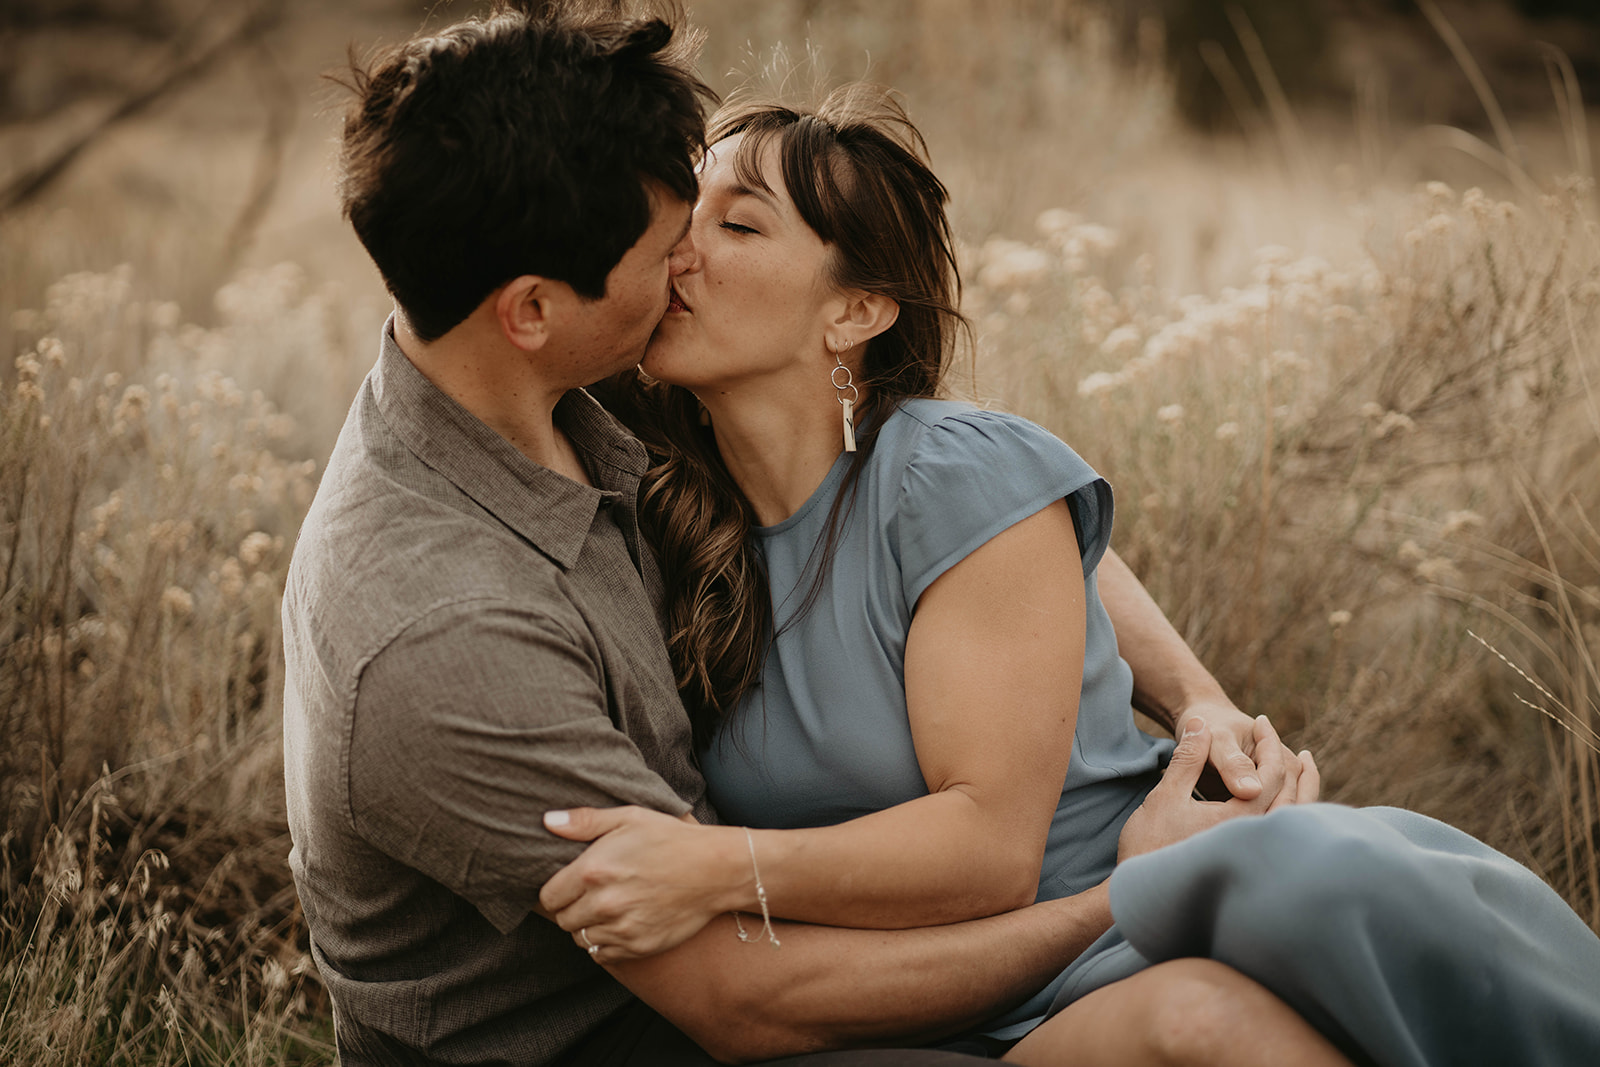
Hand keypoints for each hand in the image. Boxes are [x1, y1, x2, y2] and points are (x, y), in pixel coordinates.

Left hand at [539, 807, 743, 961]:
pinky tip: (618, 925)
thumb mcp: (630, 818)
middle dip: (571, 909)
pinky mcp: (638, 947)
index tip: (569, 885)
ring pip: (581, 939)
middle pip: (563, 920)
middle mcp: (603, 903)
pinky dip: (604, 944)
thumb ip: (585, 821)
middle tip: (589, 896)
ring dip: (587, 927)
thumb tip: (547, 821)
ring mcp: (621, 929)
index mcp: (593, 870)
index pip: (548, 897)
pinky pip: (602, 955)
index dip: (556, 891)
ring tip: (606, 910)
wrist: (716, 870)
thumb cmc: (672, 839)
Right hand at [1118, 716, 1319, 862]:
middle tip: (1297, 750)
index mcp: (1238, 821)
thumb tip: (1200, 725)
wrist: (1143, 885)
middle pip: (1294, 800)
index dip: (1269, 744)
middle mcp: (1253, 839)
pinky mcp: (1248, 861)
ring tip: (1302, 773)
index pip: (1272, 776)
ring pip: (1293, 819)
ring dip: (1302, 793)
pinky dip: (1291, 812)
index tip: (1262, 722)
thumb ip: (1188, 759)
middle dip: (1299, 771)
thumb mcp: (1166, 795)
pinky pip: (1282, 831)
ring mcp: (1254, 854)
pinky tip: (1284, 803)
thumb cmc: (1149, 842)